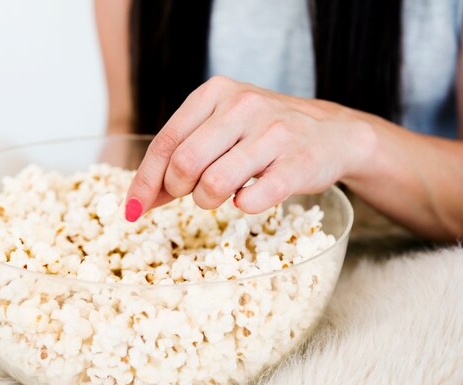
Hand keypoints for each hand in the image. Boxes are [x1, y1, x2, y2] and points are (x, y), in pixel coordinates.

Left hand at [124, 76, 374, 220]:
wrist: (332, 133)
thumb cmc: (264, 134)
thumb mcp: (220, 129)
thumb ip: (181, 156)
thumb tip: (140, 199)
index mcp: (216, 93)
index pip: (165, 141)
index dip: (144, 181)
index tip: (133, 210)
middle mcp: (243, 106)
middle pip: (184, 164)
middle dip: (177, 190)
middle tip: (191, 193)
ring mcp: (273, 133)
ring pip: (213, 184)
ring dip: (208, 200)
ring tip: (222, 194)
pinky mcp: (297, 164)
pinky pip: (252, 200)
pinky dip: (243, 206)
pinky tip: (250, 196)